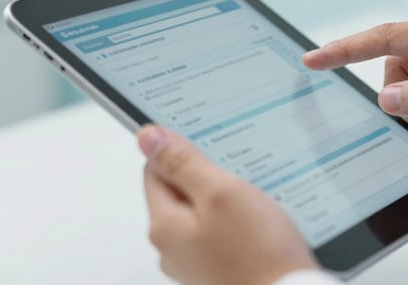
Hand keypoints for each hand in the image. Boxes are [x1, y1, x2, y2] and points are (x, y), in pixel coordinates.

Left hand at [137, 125, 316, 284]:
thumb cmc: (259, 254)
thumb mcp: (220, 192)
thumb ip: (182, 163)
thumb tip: (148, 137)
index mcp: (164, 226)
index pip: (155, 169)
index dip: (185, 154)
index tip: (214, 152)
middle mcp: (171, 248)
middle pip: (180, 192)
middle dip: (210, 179)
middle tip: (241, 182)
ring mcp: (195, 262)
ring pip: (203, 212)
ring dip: (227, 201)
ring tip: (255, 206)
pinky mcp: (218, 269)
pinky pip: (220, 232)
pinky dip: (238, 223)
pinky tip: (259, 226)